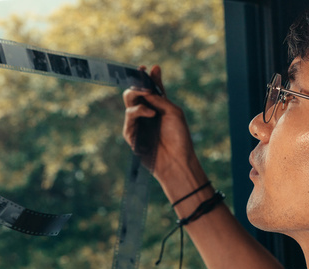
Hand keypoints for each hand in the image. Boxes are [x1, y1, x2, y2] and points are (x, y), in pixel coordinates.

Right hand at [122, 65, 198, 184]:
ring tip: (146, 94)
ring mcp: (137, 123)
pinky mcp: (131, 133)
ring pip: (129, 101)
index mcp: (158, 106)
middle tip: (142, 78)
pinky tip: (151, 113)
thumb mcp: (173, 112)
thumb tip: (146, 85)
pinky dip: (139, 111)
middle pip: (135, 92)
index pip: (150, 88)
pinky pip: (130, 116)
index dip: (146, 77)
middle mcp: (146, 113)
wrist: (176, 160)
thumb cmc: (179, 138)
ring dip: (136, 94)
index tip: (145, 67)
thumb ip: (159, 98)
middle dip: (137, 83)